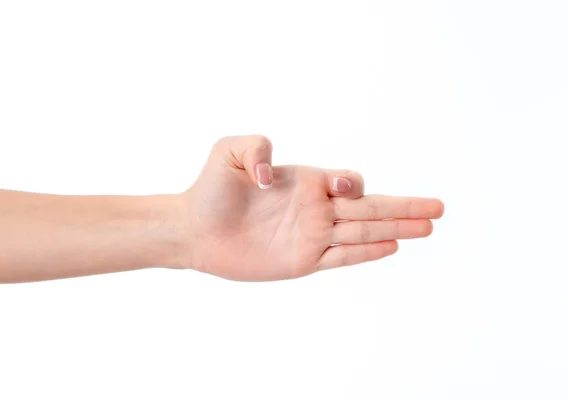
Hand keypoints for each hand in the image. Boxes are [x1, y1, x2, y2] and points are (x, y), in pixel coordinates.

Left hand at [180, 135, 443, 280]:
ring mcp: (312, 236)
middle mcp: (316, 208)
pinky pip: (341, 257)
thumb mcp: (228, 151)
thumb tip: (273, 174)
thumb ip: (255, 147)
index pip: (347, 182)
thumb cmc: (211, 188)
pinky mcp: (302, 261)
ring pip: (364, 234)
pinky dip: (367, 254)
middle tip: (440, 208)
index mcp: (306, 181)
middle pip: (370, 208)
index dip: (354, 184)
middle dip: (405, 207)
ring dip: (397, 230)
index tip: (340, 188)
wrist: (194, 229)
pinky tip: (392, 247)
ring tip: (429, 228)